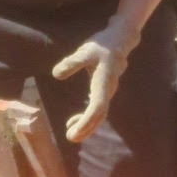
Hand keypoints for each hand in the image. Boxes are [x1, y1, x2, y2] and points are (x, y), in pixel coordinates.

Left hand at [50, 17, 140, 142]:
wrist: (120, 39)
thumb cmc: (102, 45)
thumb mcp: (85, 51)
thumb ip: (71, 62)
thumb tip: (56, 74)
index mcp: (104, 82)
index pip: (97, 107)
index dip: (86, 121)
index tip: (75, 131)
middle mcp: (108, 90)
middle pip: (99, 115)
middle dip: (86, 128)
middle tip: (70, 137)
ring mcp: (108, 91)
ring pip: (99, 114)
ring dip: (86, 125)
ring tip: (70, 133)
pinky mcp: (104, 90)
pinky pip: (98, 109)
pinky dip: (87, 118)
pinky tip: (74, 120)